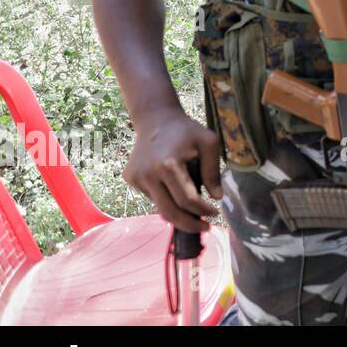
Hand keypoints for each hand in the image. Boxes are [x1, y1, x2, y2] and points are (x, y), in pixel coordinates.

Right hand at [122, 106, 221, 233]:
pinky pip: (152, 197)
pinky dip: (166, 199)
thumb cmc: (186, 130)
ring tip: (193, 205)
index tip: (215, 213)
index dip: (203, 210)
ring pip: (160, 206)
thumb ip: (213, 171)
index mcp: (168, 165)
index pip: (187, 200)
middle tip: (204, 227)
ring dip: (178, 211)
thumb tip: (216, 197)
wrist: (156, 119)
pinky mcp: (130, 179)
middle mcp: (148, 174)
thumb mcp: (208, 143)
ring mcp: (136, 178)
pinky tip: (173, 185)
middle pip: (170, 211)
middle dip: (189, 224)